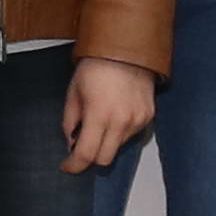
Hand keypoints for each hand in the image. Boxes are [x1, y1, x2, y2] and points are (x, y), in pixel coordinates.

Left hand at [61, 56, 157, 174]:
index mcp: (99, 115)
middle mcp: (121, 122)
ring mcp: (137, 120)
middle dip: (90, 157)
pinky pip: (130, 135)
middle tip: (81, 146)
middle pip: (104, 159)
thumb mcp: (73, 93)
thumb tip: (72, 142)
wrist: (126, 49)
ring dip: (106, 142)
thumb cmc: (97, 66)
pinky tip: (114, 114)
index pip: (86, 154)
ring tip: (100, 119)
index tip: (67, 166)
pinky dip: (119, 132)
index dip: (74, 165)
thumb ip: (70, 122)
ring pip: (118, 147)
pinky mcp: (148, 117)